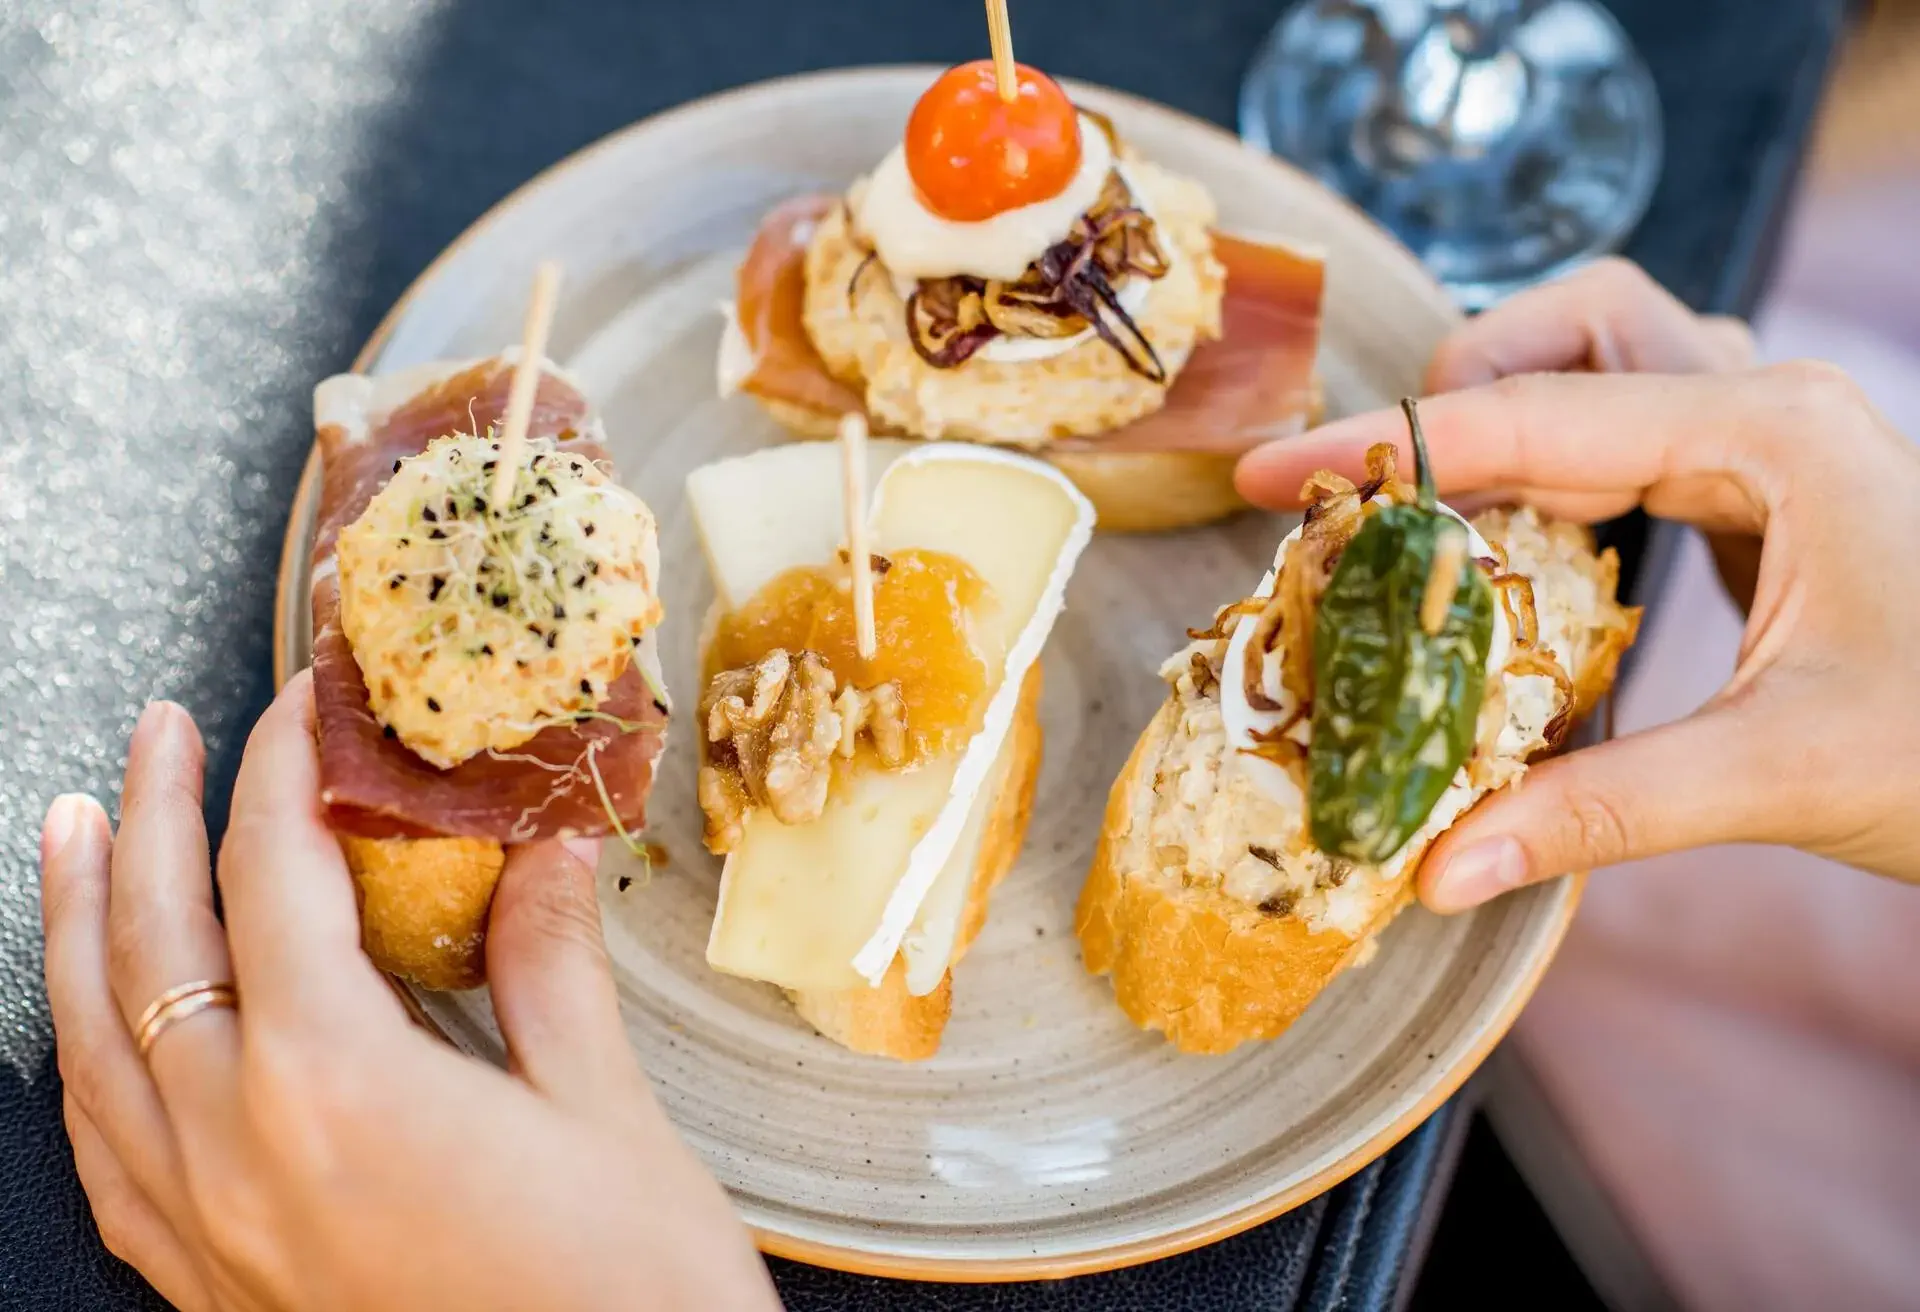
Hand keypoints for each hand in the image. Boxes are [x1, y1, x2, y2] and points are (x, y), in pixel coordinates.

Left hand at [41, 674, 779, 1310]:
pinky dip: (88, 1066)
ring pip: (94, 1046)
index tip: (309, 703)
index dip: (285, 768)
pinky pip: (108, 1157)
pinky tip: (93, 1032)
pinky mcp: (218, 1293)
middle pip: (156, 944)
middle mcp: (238, 1154)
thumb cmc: (628, 1296)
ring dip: (80, 926)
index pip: (275, 873)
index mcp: (334, 1085)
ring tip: (78, 834)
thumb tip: (545, 850)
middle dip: (156, 817)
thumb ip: (549, 964)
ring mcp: (211, 1233)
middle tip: (164, 729)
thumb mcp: (602, 1108)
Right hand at [1235, 307, 1919, 911]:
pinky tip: (1517, 555)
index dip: (1392, 449)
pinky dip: (1553, 473)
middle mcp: (1770, 405)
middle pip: (1575, 331)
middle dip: (1459, 391)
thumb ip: (1600, 812)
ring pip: (1606, 366)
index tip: (1275, 475)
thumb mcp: (1780, 775)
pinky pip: (1633, 435)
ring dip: (1508, 419)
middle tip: (1373, 494)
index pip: (1536, 416)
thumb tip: (1439, 869)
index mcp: (1772, 435)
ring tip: (1428, 517)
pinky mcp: (1770, 489)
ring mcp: (1775, 438)